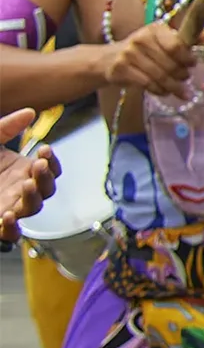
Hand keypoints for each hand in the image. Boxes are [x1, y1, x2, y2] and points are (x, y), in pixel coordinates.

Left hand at [0, 109, 57, 243]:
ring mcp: (8, 207)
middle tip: (37, 165)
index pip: (49, 169)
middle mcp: (18, 190)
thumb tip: (29, 113)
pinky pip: (10, 234)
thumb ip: (6, 127)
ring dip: (34, 197)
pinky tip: (9, 216)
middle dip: (46, 177)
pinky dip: (13, 228)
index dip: (52, 161)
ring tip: (26, 184)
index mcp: (21, 170)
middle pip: (47, 189)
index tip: (44, 150)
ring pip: (33, 208)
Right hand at [103, 21, 193, 97]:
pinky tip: (165, 92)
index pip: (176, 45)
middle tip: (187, 80)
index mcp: (154, 30)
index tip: (192, 65)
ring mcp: (129, 54)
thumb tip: (199, 51)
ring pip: (160, 76)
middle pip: (170, 64)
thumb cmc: (141, 51)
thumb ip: (177, 45)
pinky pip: (147, 84)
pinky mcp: (121, 70)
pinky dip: (160, 90)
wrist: (108, 59)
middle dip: (182, 75)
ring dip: (174, 87)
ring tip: (182, 91)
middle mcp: (141, 39)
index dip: (187, 58)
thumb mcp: (158, 42)